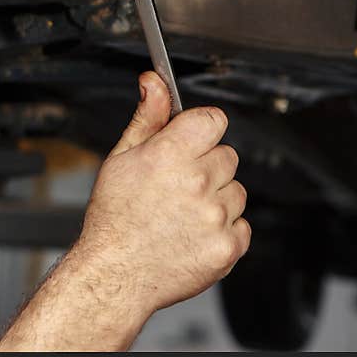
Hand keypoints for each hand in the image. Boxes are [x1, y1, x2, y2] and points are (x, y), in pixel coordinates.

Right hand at [73, 71, 250, 317]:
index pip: (214, 120)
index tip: (191, 143)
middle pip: (228, 156)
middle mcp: (198, 182)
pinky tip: (195, 235)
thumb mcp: (122, 158)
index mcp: (171, 153)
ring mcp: (216, 216)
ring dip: (218, 200)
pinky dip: (225, 231)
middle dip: (207, 168)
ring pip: (237, 191)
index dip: (202, 131)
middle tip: (177, 188)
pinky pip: (242, 226)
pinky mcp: (227, 246)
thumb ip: (147, 116)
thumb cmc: (114, 219)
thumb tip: (153, 82)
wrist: (114, 274)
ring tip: (183, 215)